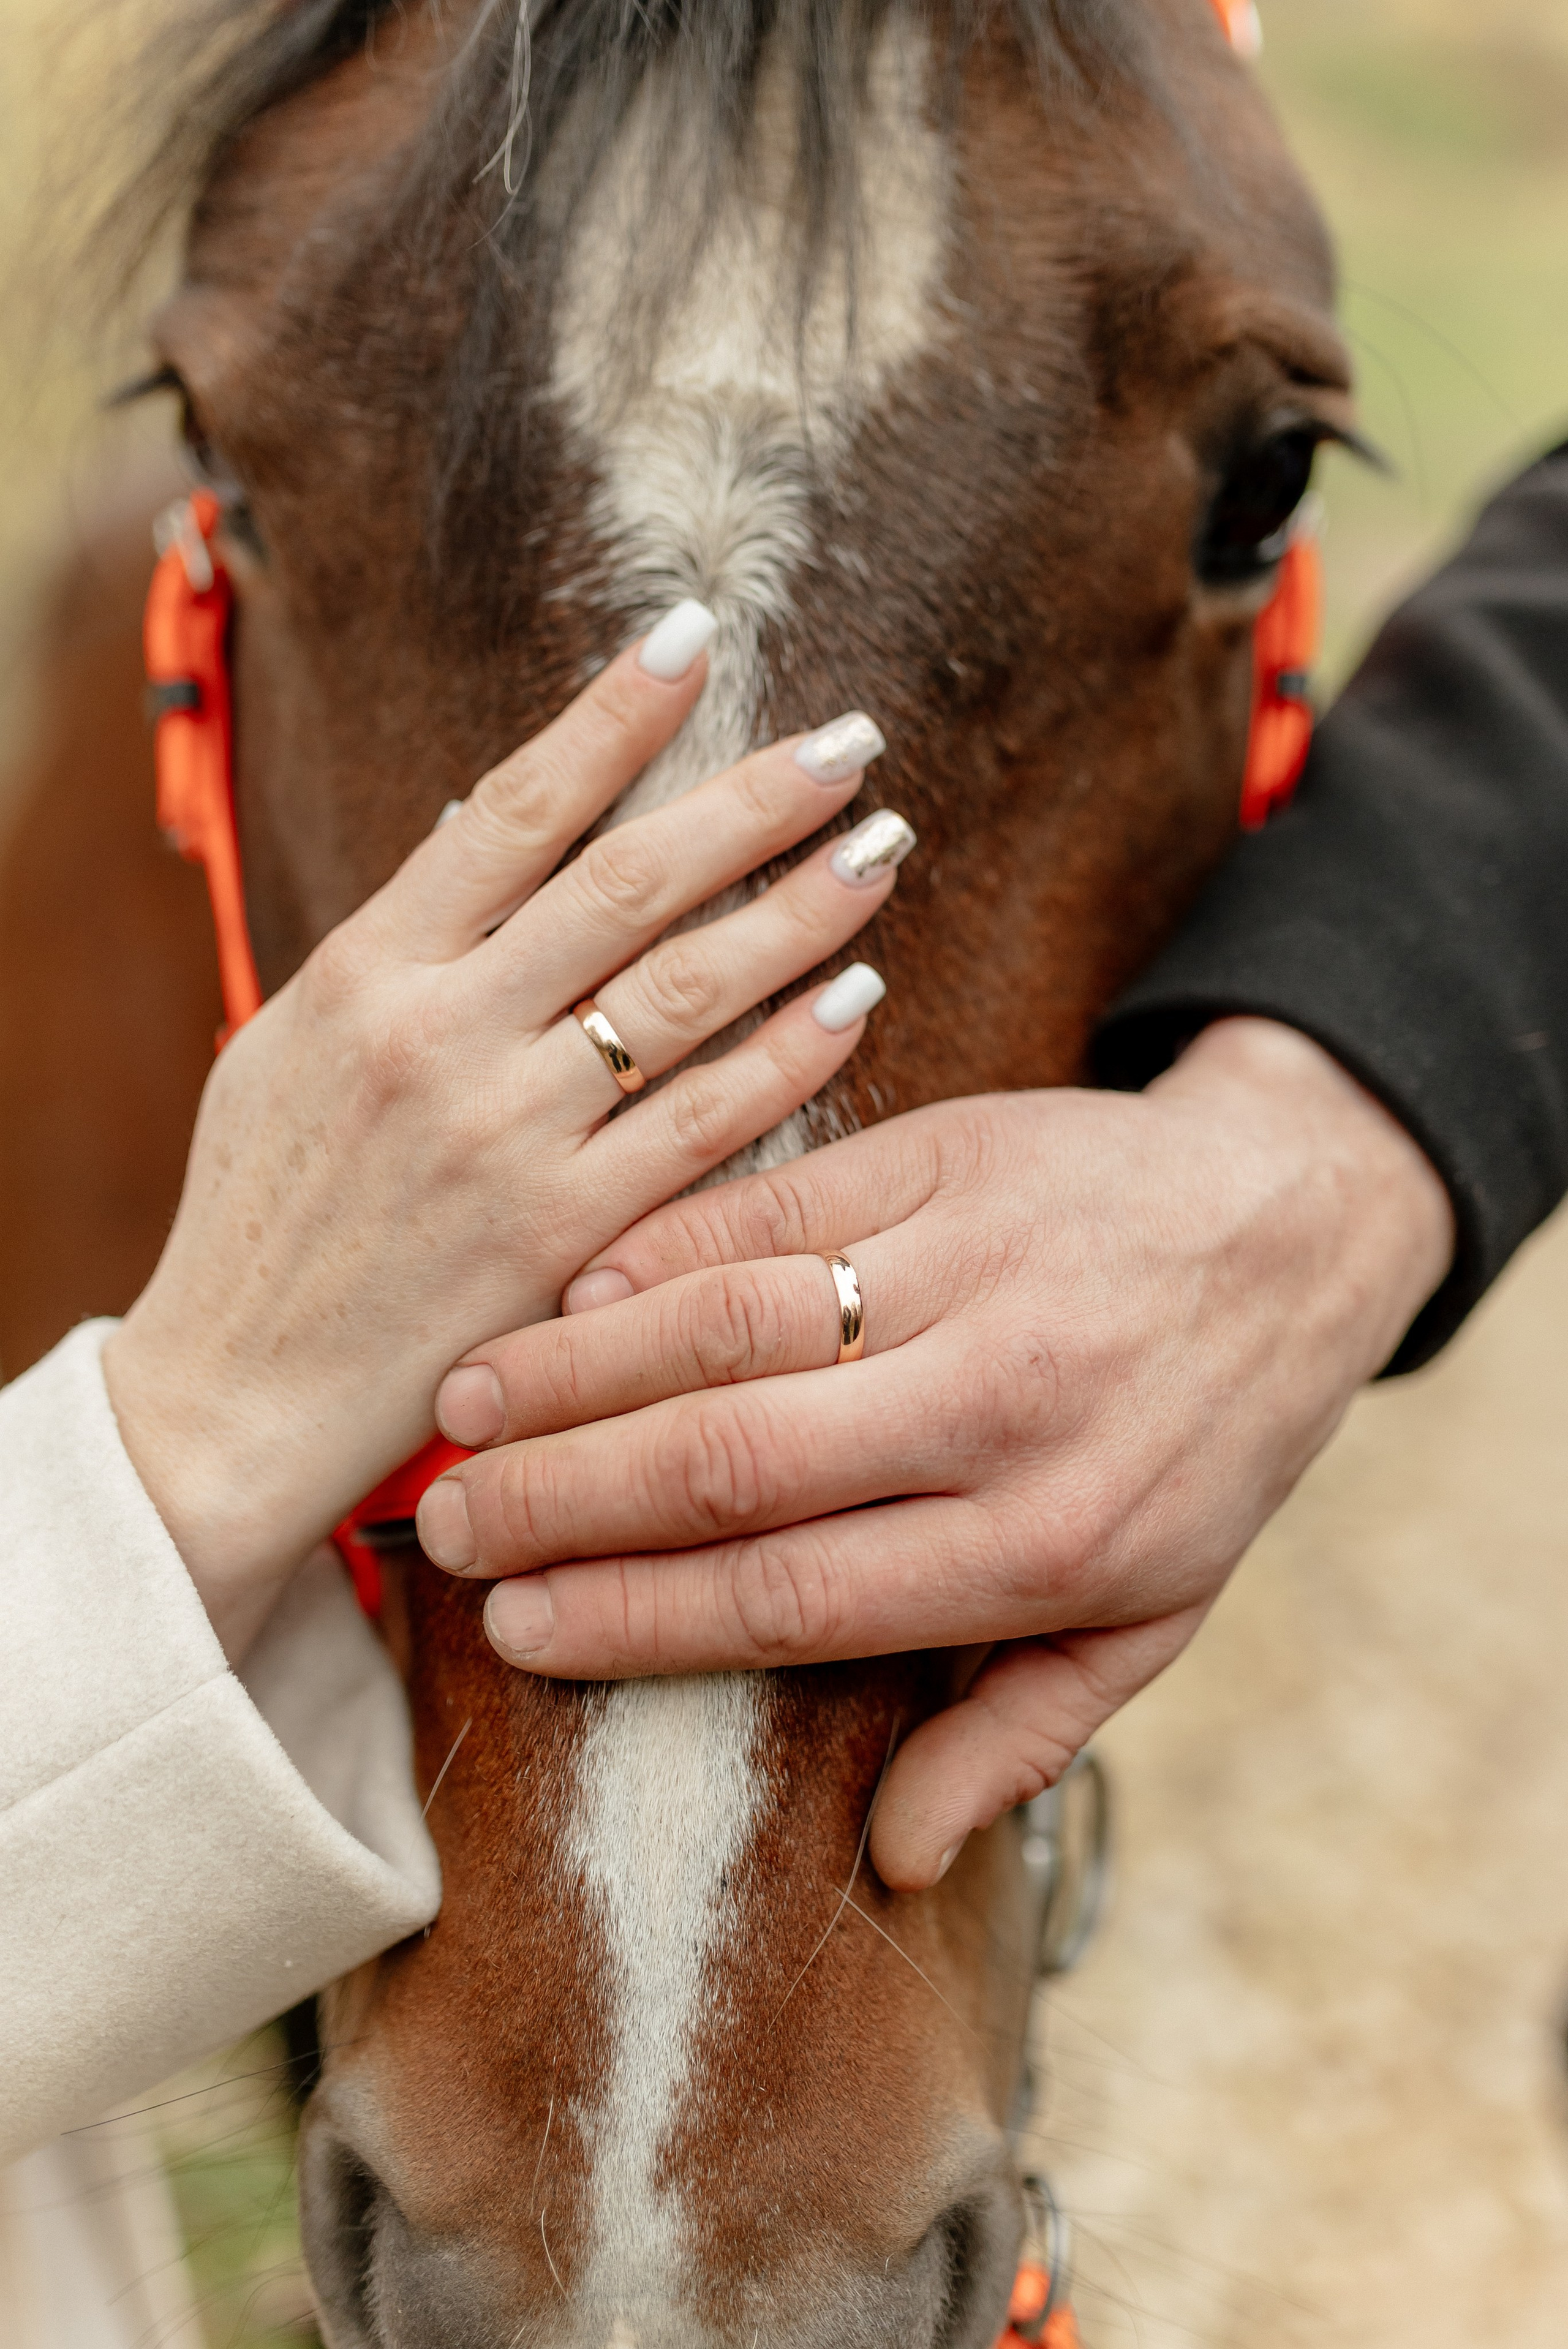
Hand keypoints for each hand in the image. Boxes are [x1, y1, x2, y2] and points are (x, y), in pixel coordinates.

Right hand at [105, 618, 909, 1656]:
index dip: (611, 715)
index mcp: (367, 971)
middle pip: (626, 883)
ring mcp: (507, 1137)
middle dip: (749, 802)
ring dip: (798, 914)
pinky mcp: (565, 1236)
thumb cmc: (266, 1211)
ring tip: (882, 850)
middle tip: (851, 742)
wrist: (236, 1395)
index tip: (694, 636)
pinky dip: (785, 1057)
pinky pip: (703, 1127)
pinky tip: (855, 999)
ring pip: (683, 993)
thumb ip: (399, 941)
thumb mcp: (289, 1046)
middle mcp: (441, 1037)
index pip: (512, 809)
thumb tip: (489, 815)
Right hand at [416, 1018, 1453, 1888]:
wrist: (1290, 1221)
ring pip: (731, 1326)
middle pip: (732, 1463)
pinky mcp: (946, 1160)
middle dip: (564, 1501)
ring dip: (578, 1370)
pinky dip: (659, 1251)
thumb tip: (894, 1860)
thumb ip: (1023, 1731)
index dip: (634, 1616)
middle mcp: (999, 1411)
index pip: (789, 1597)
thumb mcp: (1156, 1611)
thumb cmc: (1205, 1438)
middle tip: (446, 1525)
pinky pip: (774, 1210)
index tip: (518, 1627)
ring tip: (464, 1408)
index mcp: (1041, 1546)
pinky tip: (571, 1292)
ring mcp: (970, 1273)